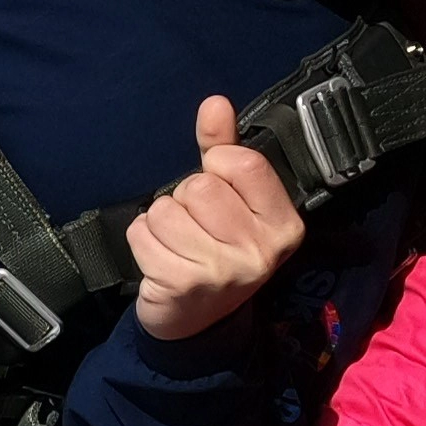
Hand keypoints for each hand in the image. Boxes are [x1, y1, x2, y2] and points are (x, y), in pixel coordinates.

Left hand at [126, 95, 303, 338]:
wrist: (197, 322)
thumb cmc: (217, 248)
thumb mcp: (232, 199)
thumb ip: (224, 147)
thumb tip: (215, 102)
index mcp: (283, 224)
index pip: (241, 162)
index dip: (217, 167)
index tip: (220, 189)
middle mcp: (260, 251)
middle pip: (199, 186)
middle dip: (186, 200)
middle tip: (198, 228)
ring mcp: (223, 271)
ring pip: (166, 208)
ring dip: (162, 222)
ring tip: (179, 245)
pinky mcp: (182, 284)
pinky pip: (142, 233)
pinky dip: (142, 241)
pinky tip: (161, 259)